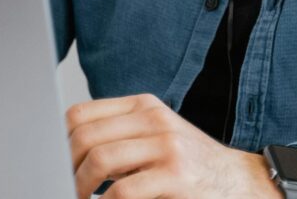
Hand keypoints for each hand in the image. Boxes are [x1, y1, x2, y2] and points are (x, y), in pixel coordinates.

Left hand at [65, 92, 282, 198]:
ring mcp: (166, 145)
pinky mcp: (176, 175)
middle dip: (66, 167)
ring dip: (81, 187)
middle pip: (86, 136)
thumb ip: (121, 136)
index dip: (60, 142)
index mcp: (144, 106)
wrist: (241, 182)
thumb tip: (69, 153)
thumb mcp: (156, 138)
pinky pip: (123, 192)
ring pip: (100, 159)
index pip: (81, 114)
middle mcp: (154, 119)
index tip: (55, 166)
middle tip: (66, 188)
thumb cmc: (193, 166)